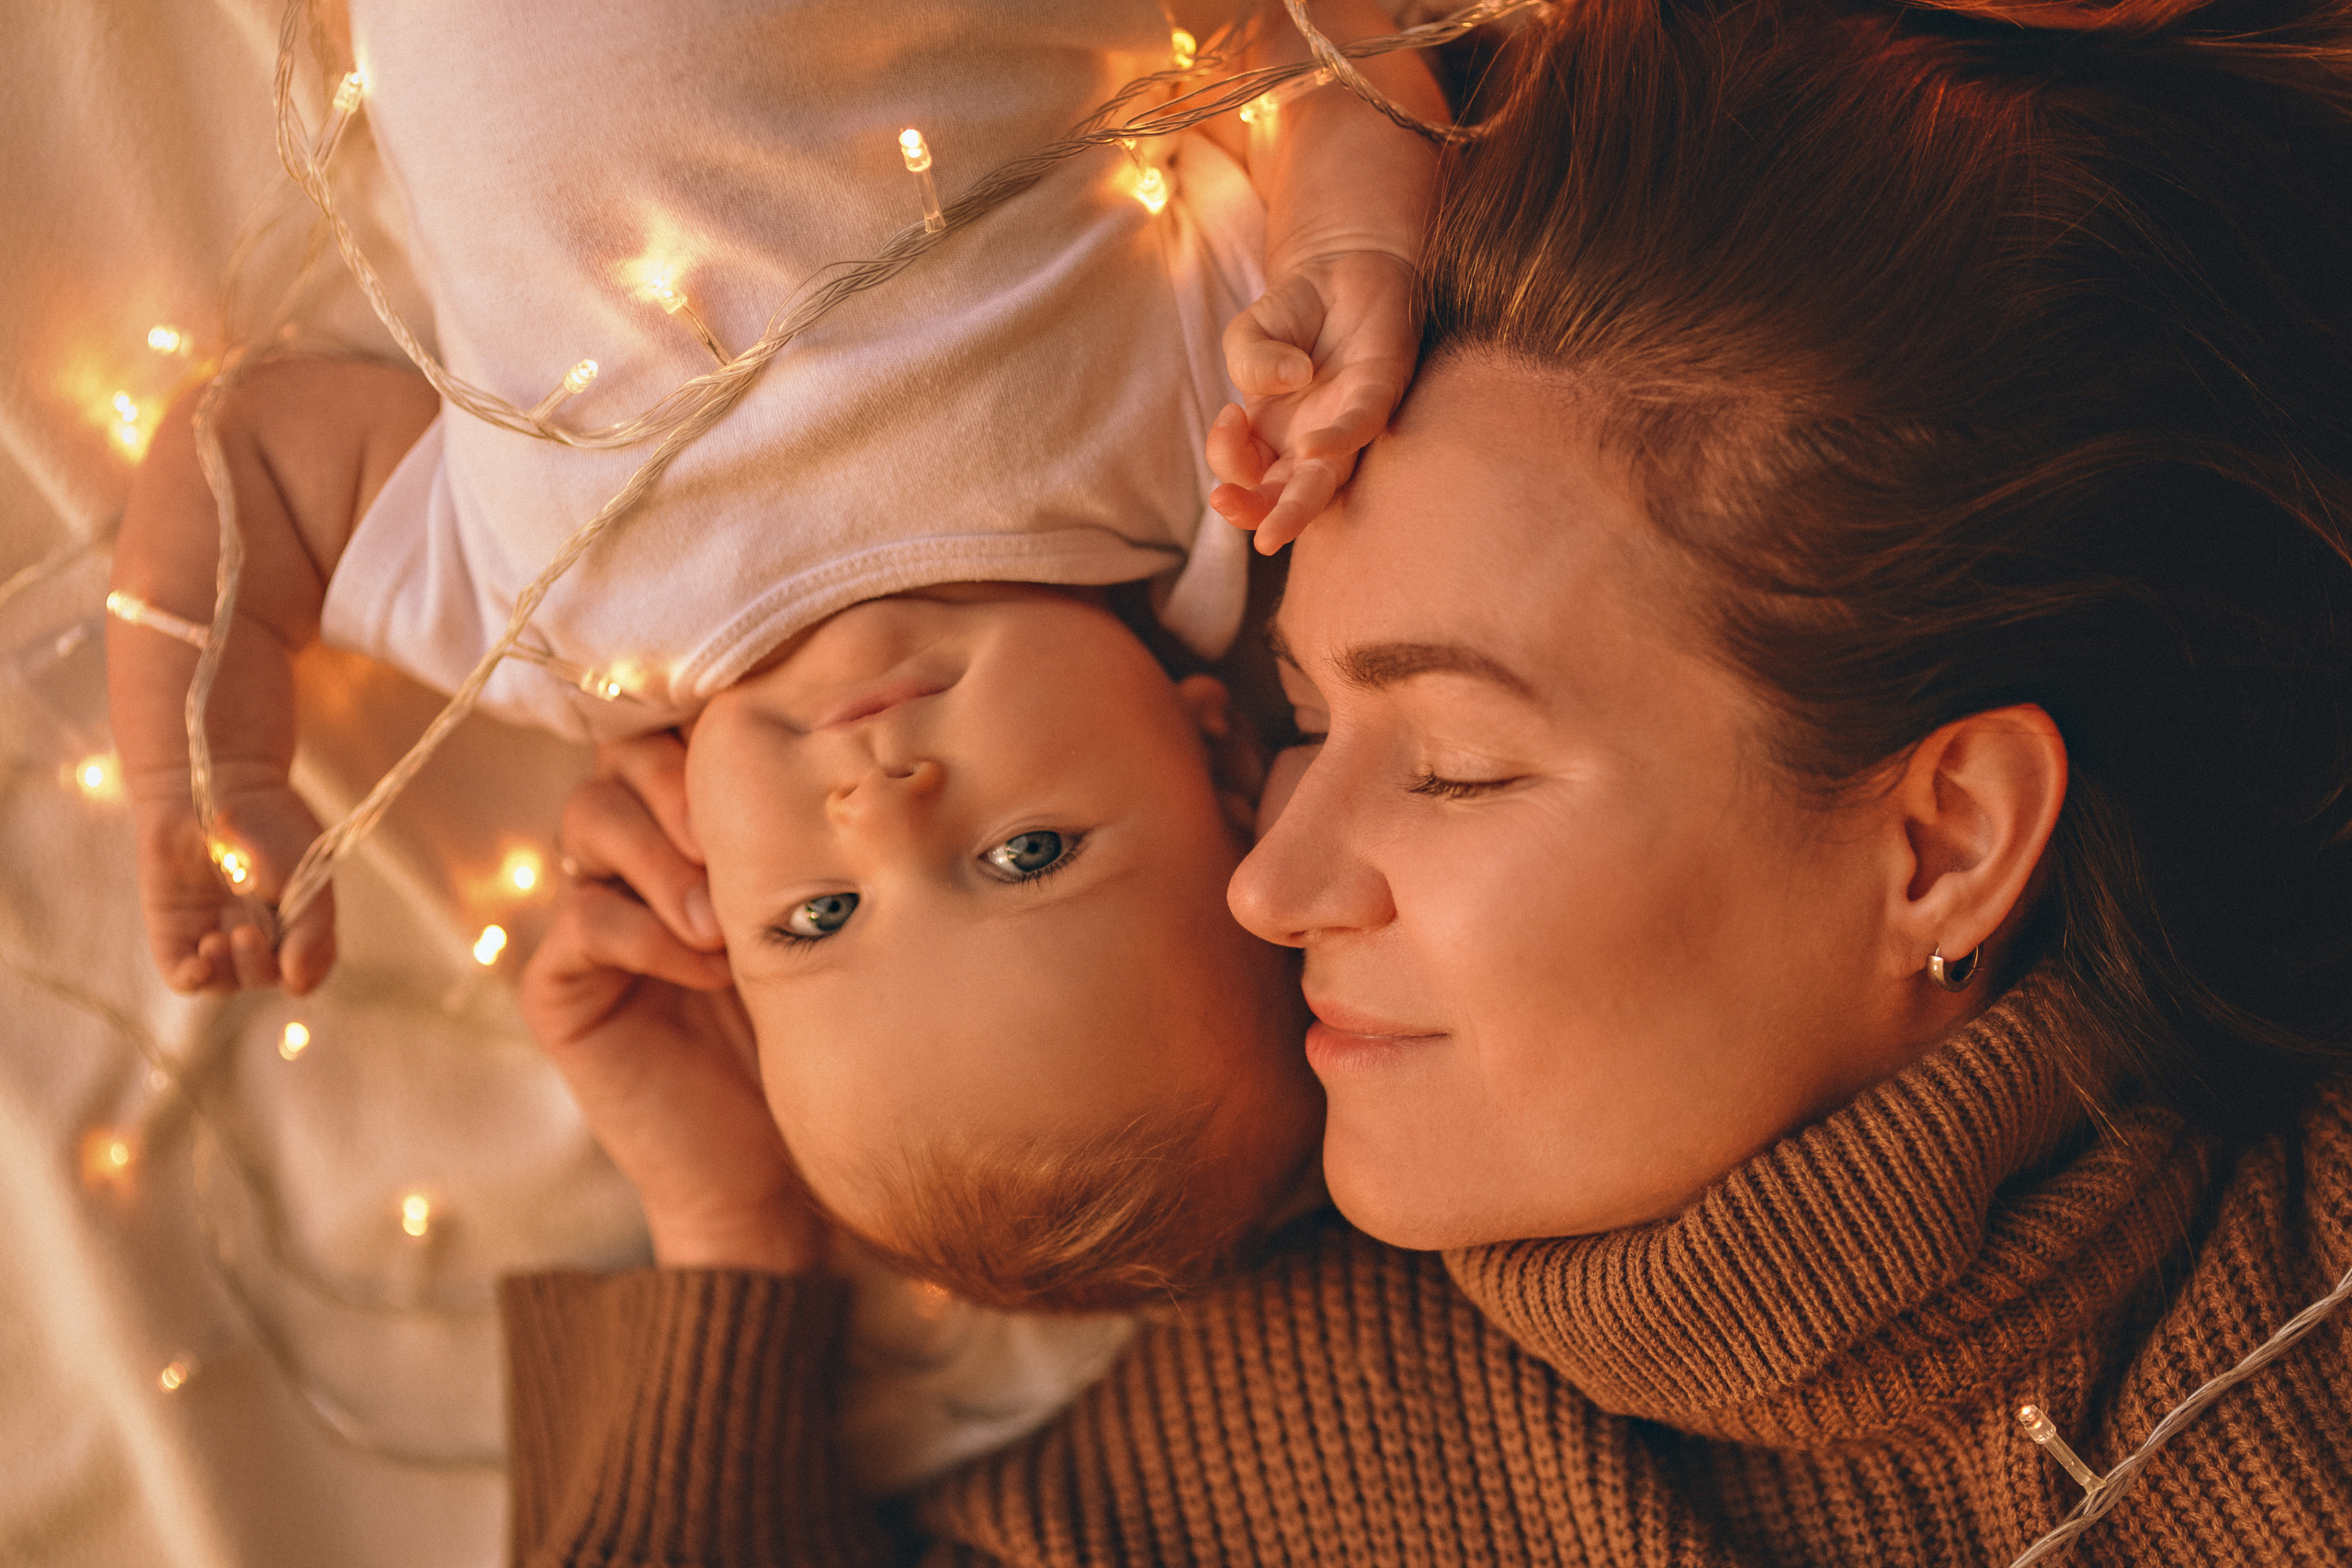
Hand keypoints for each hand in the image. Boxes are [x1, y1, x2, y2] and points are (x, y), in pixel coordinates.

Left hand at [129, 761, 336, 994]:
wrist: (216, 788)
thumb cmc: (271, 826)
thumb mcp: (308, 879)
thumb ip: (312, 934)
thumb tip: (295, 984)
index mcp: (294, 919)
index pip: (306, 968)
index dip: (305, 975)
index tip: (296, 964)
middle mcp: (256, 928)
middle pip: (265, 977)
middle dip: (260, 966)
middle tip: (248, 931)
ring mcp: (213, 930)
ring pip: (227, 982)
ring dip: (231, 970)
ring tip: (221, 936)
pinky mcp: (173, 929)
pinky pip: (184, 976)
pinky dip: (194, 978)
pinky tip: (201, 959)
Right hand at [521, 733, 822, 1273]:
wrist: (781, 1171)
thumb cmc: (823, 1032)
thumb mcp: (829, 916)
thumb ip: (808, 835)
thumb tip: (852, 745)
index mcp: (699, 824)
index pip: (680, 728)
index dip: (711, 724)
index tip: (776, 751)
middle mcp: (636, 858)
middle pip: (620, 756)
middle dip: (678, 779)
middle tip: (730, 837)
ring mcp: (592, 917)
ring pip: (588, 820)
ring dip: (659, 854)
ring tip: (723, 920)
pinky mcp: (560, 987)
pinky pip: (581, 922)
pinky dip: (646, 933)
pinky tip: (708, 969)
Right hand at [1210, 247, 1418, 553]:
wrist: (1346, 266)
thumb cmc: (1296, 312)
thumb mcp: (1248, 332)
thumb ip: (1250, 361)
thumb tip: (1289, 380)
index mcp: (1268, 436)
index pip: (1243, 473)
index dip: (1227, 455)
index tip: (1229, 414)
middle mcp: (1306, 443)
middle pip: (1280, 497)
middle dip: (1253, 513)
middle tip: (1225, 506)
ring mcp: (1343, 424)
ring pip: (1322, 484)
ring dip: (1295, 509)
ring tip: (1270, 533)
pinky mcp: (1379, 393)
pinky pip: (1359, 429)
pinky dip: (1336, 442)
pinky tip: (1312, 448)